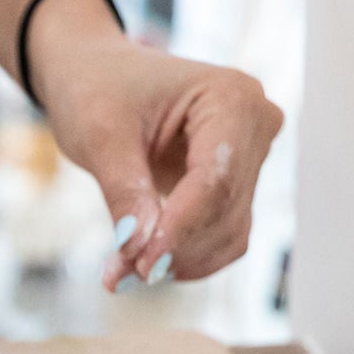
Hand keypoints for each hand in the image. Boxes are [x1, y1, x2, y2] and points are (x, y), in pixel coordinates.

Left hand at [36, 32, 283, 289]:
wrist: (97, 76)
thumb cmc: (97, 90)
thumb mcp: (100, 137)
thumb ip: (124, 192)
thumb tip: (137, 249)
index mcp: (231, 97)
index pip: (216, 179)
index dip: (179, 229)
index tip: (140, 266)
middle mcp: (256, 123)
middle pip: (225, 208)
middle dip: (174, 248)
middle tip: (119, 277)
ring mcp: (251, 155)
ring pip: (230, 230)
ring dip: (180, 259)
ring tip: (121, 272)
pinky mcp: (236, 182)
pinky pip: (224, 234)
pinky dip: (187, 256)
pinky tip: (144, 263)